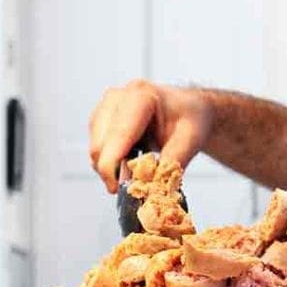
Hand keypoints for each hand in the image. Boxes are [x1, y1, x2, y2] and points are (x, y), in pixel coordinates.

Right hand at [89, 79, 211, 191]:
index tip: (119, 189)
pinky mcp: (100, 120)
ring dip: (111, 169)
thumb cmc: (190, 118)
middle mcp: (117, 98)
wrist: (188, 109)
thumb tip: (152, 187)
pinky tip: (130, 161)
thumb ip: (172, 162)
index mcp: (140, 96)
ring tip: (137, 170)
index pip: (117, 136)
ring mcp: (105, 107)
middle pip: (100, 146)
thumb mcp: (191, 139)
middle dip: (113, 172)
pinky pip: (98, 151)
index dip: (113, 167)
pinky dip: (111, 163)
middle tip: (135, 187)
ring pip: (95, 151)